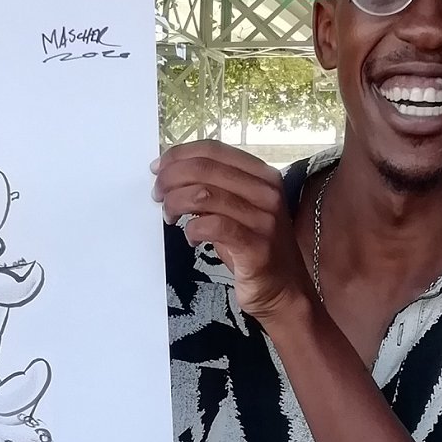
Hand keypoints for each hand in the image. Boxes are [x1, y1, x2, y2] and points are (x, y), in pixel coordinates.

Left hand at [152, 140, 314, 321]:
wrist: (284, 291)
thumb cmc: (254, 250)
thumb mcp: (236, 212)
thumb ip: (214, 190)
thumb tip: (172, 176)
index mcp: (262, 175)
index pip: (214, 150)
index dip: (179, 155)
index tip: (157, 169)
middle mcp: (267, 191)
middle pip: (204, 169)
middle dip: (170, 179)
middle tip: (157, 195)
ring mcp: (264, 218)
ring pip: (203, 194)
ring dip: (175, 203)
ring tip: (169, 217)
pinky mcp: (256, 245)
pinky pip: (212, 226)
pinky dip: (192, 229)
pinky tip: (190, 239)